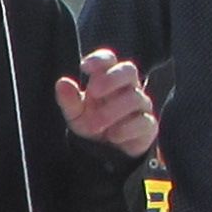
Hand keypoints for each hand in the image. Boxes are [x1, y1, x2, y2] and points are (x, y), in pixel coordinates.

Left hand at [58, 46, 161, 160]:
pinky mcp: (148, 125)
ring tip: (95, 124)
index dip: (99, 59)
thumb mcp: (75, 114)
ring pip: (134, 97)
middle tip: (94, 92)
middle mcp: (128, 87)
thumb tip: (62, 83)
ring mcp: (141, 105)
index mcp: (108, 78)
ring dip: (112, 111)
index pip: (108, 60)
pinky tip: (113, 135)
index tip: (84, 66)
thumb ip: (69, 100)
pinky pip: (144, 122)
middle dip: (111, 78)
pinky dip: (127, 129)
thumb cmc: (92, 122)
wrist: (107, 151)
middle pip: (129, 70)